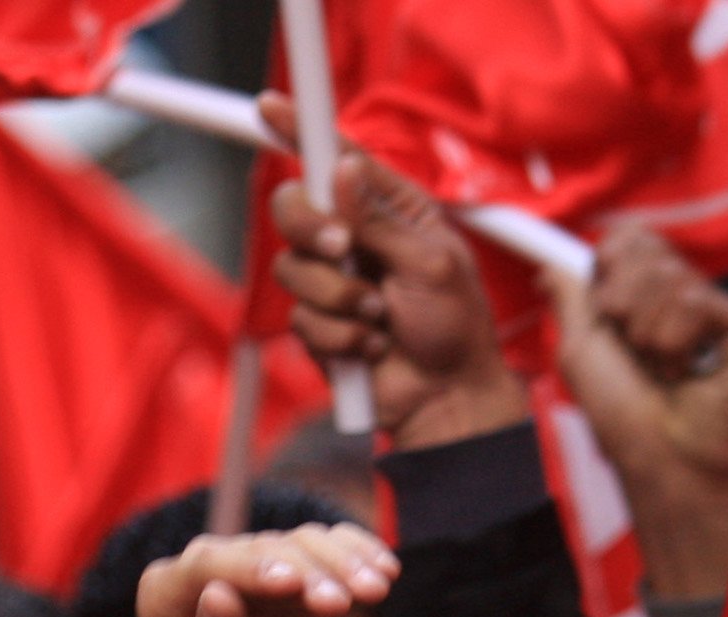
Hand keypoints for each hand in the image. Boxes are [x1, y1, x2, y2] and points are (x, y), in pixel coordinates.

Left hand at [139, 525, 400, 616]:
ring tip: (379, 589)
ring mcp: (256, 580)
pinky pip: (331, 560)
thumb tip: (220, 593)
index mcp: (165, 594)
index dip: (255, 568)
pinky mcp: (298, 593)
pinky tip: (386, 571)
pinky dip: (358, 558)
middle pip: (266, 550)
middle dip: (314, 570)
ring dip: (344, 562)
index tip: (296, 585)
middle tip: (361, 598)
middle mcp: (206, 576)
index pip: (211, 565)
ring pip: (304, 546)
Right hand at [263, 96, 526, 450]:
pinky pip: (300, 319)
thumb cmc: (456, 326)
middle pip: (295, 209)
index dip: (303, 132)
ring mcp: (332, 281)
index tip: (271, 108)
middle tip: (343, 249)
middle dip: (312, 229)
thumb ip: (378, 220)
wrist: (445, 397)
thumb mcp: (429, 261)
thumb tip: (344, 171)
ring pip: (292, 269)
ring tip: (379, 318)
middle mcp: (354, 238)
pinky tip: (372, 348)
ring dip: (338, 297)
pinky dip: (339, 336)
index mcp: (389, 209)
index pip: (338, 160)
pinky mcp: (317, 324)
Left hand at [548, 226, 727, 601]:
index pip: (631, 242)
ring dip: (647, 335)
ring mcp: (720, 309)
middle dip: (621, 306)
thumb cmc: (623, 415)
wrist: (660, 457)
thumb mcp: (582, 351)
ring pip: (666, 278)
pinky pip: (694, 302)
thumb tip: (547, 264)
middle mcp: (686, 297)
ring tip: (669, 370)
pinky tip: (694, 370)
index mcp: (647, 301)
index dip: (610, 265)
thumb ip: (570, 298)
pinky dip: (676, 340)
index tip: (607, 311)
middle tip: (639, 354)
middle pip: (644, 252)